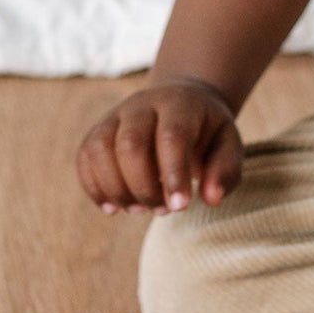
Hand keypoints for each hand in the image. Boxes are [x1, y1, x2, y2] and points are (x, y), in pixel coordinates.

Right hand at [75, 75, 242, 215]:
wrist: (181, 101)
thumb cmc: (208, 132)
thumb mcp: (229, 145)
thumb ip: (225, 171)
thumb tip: (211, 198)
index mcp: (179, 105)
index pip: (171, 136)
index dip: (173, 174)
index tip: (180, 207)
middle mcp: (142, 105)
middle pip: (130, 144)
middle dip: (143, 187)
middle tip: (162, 210)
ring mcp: (115, 116)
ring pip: (100, 149)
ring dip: (117, 189)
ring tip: (139, 210)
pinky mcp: (98, 131)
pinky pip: (84, 157)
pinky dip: (94, 187)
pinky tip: (113, 207)